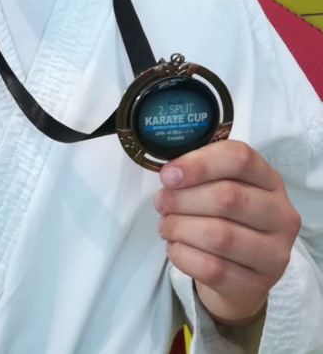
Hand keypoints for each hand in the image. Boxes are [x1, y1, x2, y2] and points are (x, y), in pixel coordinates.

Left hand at [154, 141, 300, 325]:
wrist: (241, 274)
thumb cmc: (224, 218)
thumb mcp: (220, 186)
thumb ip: (199, 174)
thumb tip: (170, 175)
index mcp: (269, 179)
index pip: (239, 158)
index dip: (198, 164)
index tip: (168, 175)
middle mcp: (281, 213)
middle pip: (227, 197)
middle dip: (182, 199)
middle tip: (161, 203)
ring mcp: (275, 252)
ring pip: (220, 236)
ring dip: (180, 228)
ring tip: (165, 226)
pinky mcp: (259, 284)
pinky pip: (213, 269)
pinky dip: (184, 255)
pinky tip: (174, 248)